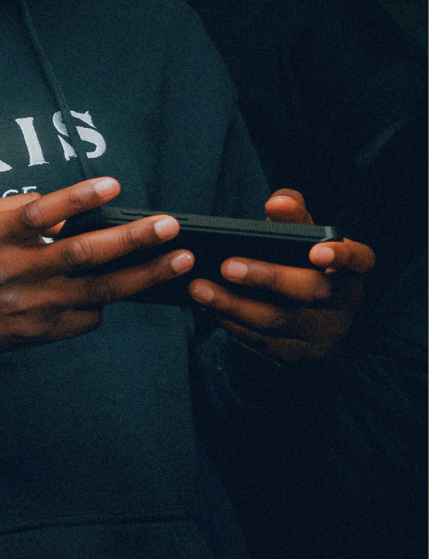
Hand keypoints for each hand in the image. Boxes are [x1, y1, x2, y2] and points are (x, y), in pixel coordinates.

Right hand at [0, 176, 192, 355]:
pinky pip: (88, 317)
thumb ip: (16, 208)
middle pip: (83, 254)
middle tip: (169, 226)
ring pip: (99, 290)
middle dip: (132, 240)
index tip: (113, 185)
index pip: (41, 214)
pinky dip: (107, 303)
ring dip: (144, 274)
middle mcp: (16, 271)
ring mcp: (31, 305)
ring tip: (179, 259)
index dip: (78, 199)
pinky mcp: (40, 332)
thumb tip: (63, 205)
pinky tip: (123, 289)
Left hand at [189, 188, 372, 362]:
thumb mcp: (302, 238)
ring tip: (199, 287)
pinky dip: (228, 323)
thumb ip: (293, 216)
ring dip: (233, 305)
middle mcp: (343, 304)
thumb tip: (279, 202)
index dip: (343, 256)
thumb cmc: (300, 266)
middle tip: (227, 266)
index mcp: (350, 270)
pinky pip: (259, 341)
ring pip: (277, 321)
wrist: (305, 318)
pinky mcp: (295, 356)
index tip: (317, 250)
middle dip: (268, 277)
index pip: (360, 260)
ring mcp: (321, 334)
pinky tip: (205, 306)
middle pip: (312, 291)